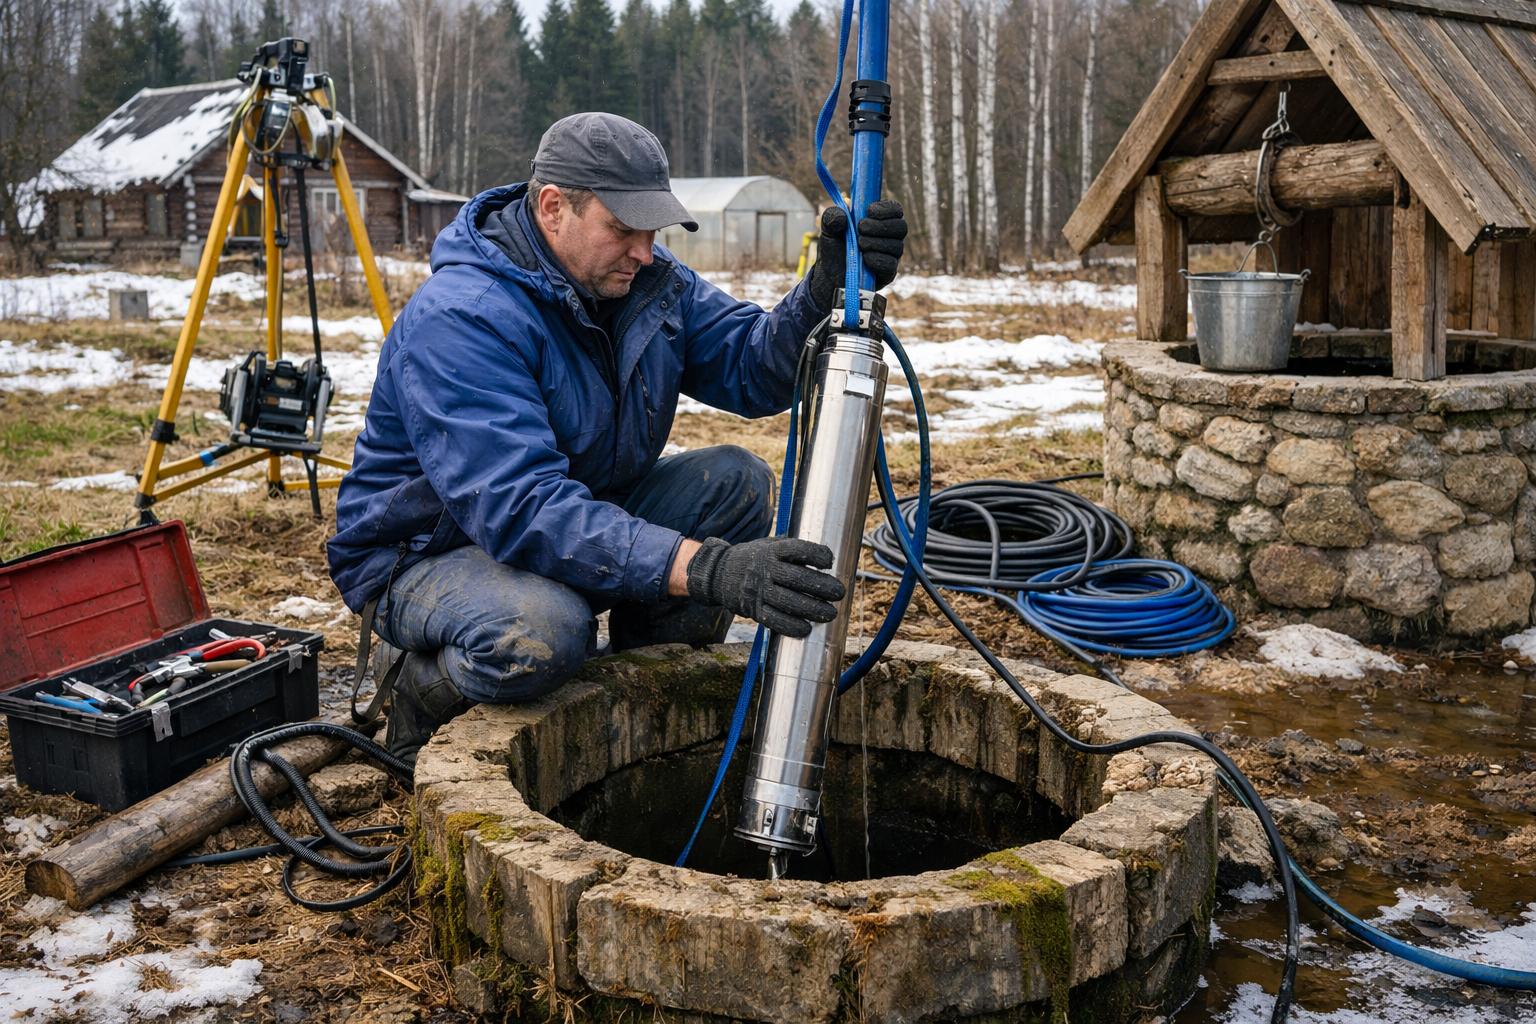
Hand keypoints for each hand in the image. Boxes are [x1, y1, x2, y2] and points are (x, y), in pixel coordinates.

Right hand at [685, 536, 845, 637]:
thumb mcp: (769, 545)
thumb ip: (794, 550)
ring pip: (788, 602)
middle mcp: (765, 570)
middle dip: (822, 587)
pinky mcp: (754, 609)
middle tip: (839, 593)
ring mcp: (758, 591)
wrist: (718, 574)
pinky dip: (792, 626)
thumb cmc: (754, 558)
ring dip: (812, 610)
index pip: (797, 550)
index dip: (816, 555)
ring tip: (831, 613)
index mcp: (771, 551)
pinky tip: (807, 628)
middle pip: (797, 579)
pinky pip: (774, 620)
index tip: (830, 561)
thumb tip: (828, 556)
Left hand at [808, 199, 907, 310]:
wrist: (831, 275)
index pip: (896, 209)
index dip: (886, 209)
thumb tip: (844, 213)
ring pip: (897, 246)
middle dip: (880, 226)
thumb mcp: (829, 229)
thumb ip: (832, 216)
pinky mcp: (888, 273)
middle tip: (861, 228)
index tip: (869, 211)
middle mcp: (891, 237)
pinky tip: (864, 258)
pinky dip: (876, 259)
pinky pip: (890, 264)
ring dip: (876, 243)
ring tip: (858, 244)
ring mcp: (892, 256)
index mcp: (881, 220)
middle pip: (901, 227)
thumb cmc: (835, 247)